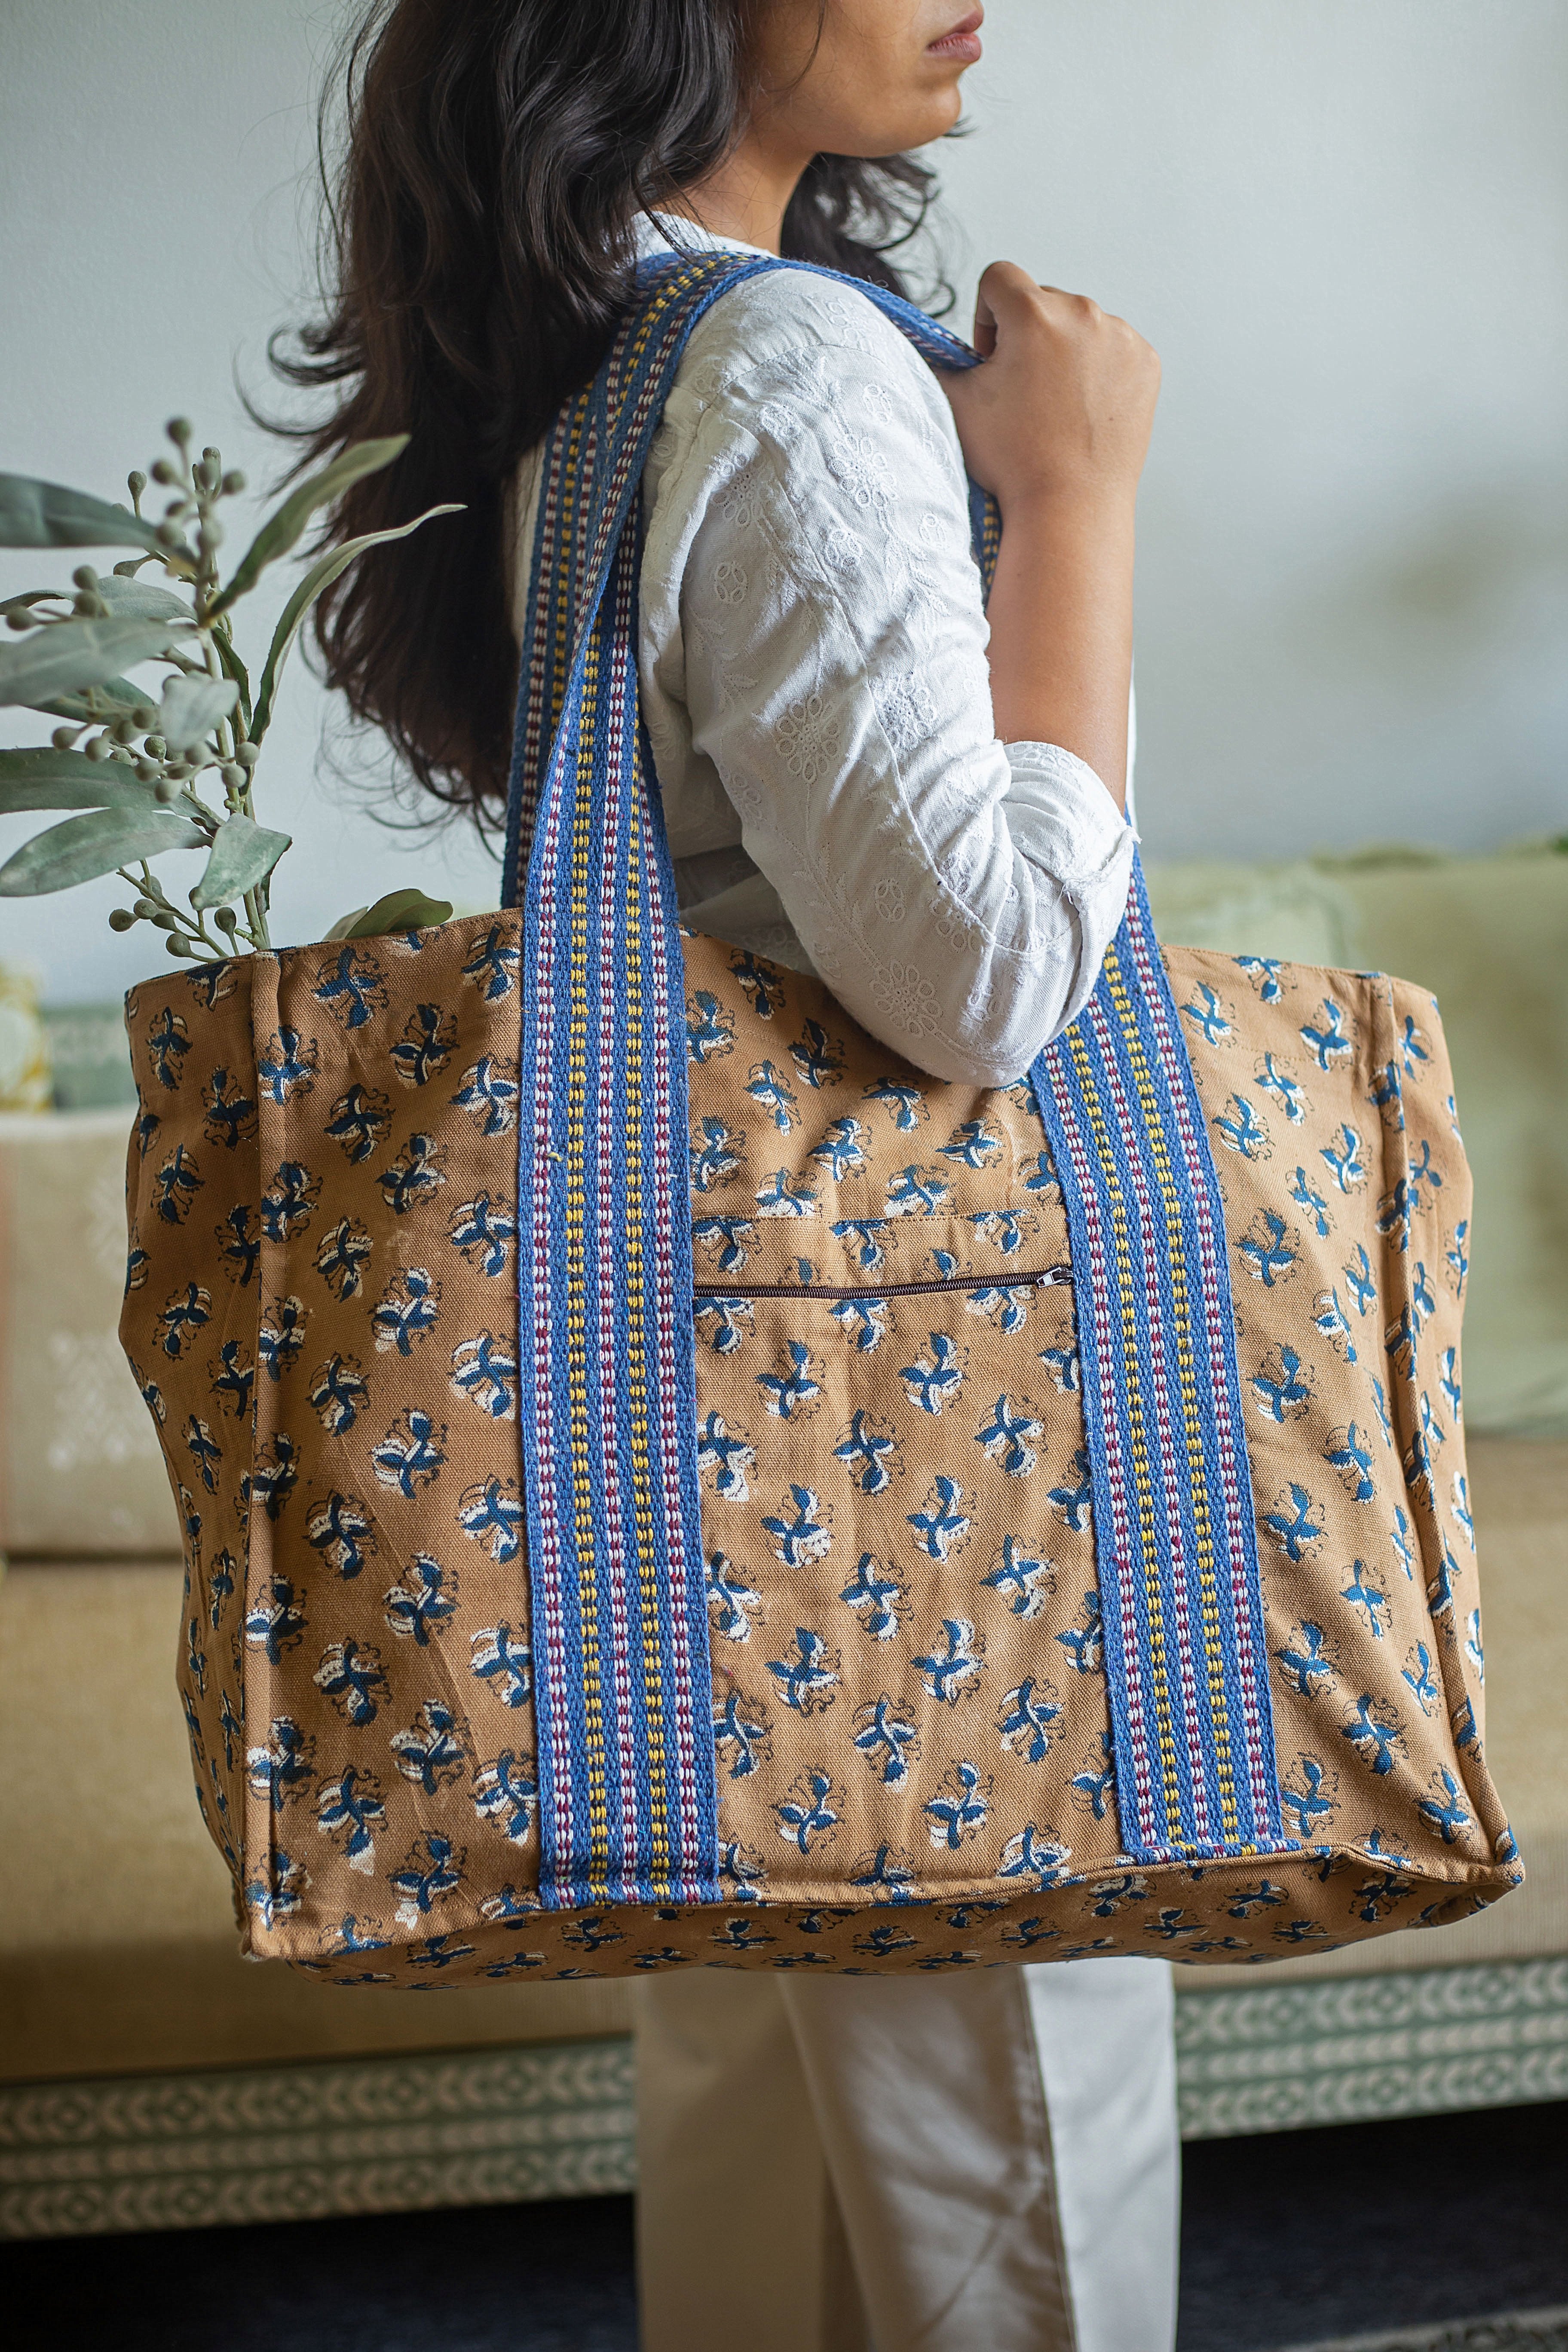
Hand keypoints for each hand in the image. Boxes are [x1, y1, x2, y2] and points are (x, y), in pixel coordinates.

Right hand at [942, 261, 1160, 513]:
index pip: (999, 277)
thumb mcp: (958, 404)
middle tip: (1024, 390)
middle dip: (1028, 335)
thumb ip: (937, 361)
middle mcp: (1082, 313)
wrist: (1070, 506)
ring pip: (1081, 324)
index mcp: (1033, 314)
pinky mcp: (1145, 361)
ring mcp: (1120, 336)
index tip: (992, 357)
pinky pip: (1113, 347)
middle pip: (1043, 301)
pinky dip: (1099, 370)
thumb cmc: (1012, 459)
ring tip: (1056, 404)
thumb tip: (926, 344)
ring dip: (1064, 351)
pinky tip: (1085, 409)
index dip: (986, 316)